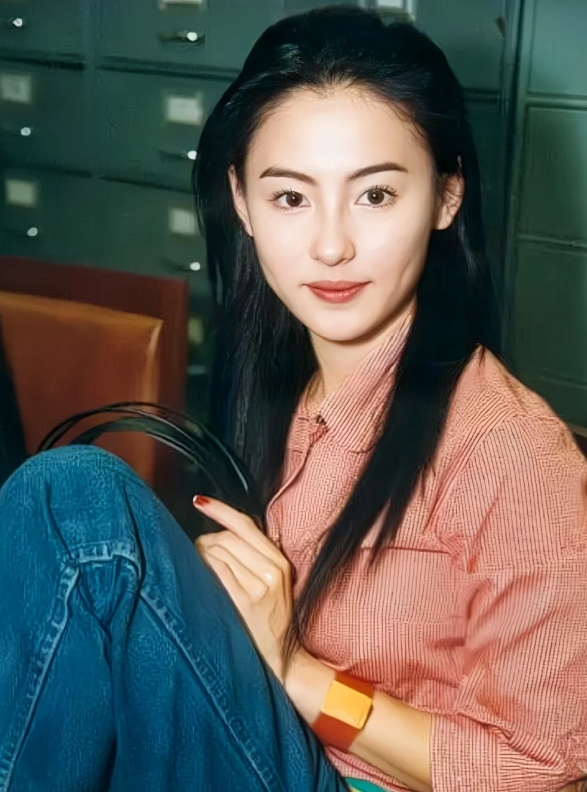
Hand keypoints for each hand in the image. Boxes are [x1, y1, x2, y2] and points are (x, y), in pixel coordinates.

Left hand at [193, 496, 291, 682]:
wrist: (283, 660)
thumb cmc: (273, 621)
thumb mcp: (276, 582)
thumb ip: (259, 555)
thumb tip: (229, 527)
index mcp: (279, 562)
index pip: (245, 524)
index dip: (219, 510)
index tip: (200, 501)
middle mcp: (271, 571)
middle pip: (225, 537)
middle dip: (205, 542)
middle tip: (200, 556)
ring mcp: (257, 586)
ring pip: (216, 553)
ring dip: (200, 557)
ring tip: (201, 572)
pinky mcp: (243, 601)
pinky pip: (214, 571)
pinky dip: (201, 570)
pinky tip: (198, 579)